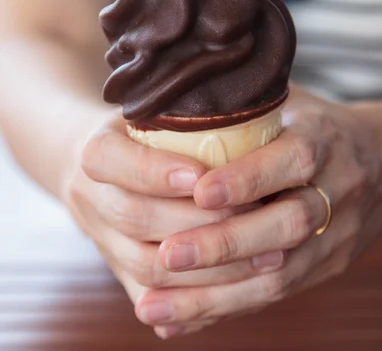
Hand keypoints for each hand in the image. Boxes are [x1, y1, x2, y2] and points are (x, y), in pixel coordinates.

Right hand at [63, 112, 260, 314]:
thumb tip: (244, 112)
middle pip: (134, 217)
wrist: (104, 170)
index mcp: (95, 152)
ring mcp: (101, 239)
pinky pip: (153, 296)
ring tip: (262, 253)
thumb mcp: (153, 113)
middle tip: (254, 213)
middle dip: (197, 219)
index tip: (201, 174)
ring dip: (206, 265)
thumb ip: (183, 119)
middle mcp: (89, 197)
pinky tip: (239, 287)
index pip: (113, 160)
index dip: (155, 171)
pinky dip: (194, 300)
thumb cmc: (143, 133)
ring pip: (145, 265)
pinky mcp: (118, 271)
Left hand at [136, 88, 381, 337]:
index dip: (247, 177)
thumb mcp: (292, 102)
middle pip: (287, 225)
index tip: (198, 190)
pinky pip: (277, 294)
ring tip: (155, 306)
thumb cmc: (316, 125)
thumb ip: (246, 102)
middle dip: (224, 244)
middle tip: (167, 255)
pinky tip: (179, 319)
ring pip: (279, 273)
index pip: (292, 160)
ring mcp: (336, 235)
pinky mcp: (327, 266)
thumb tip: (177, 96)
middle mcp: (338, 190)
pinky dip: (225, 308)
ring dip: (215, 294)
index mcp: (326, 140)